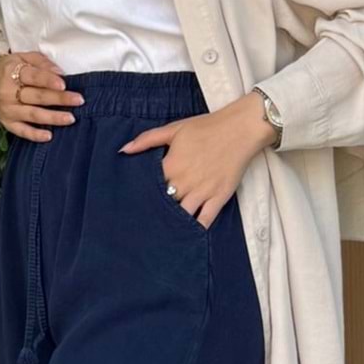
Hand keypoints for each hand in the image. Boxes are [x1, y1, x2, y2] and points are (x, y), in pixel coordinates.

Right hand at [0, 50, 84, 140]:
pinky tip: (49, 136)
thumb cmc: (10, 69)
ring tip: (70, 118)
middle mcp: (8, 92)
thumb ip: (41, 63)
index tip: (64, 84)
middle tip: (78, 100)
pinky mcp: (7, 122)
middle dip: (59, 99)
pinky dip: (35, 135)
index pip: (33, 77)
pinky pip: (21, 131)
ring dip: (52, 117)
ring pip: (32, 115)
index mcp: (11, 72)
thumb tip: (60, 72)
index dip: (48, 81)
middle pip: (37, 96)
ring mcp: (7, 109)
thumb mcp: (23, 57)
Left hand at [119, 96, 276, 229]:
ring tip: (161, 232)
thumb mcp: (174, 128)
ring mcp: (203, 191)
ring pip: (182, 215)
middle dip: (155, 211)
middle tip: (143, 222)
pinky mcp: (219, 197)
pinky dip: (195, 229)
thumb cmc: (206, 127)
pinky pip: (205, 220)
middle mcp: (185, 181)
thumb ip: (147, 140)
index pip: (149, 187)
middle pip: (163, 204)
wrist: (240, 129)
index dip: (140, 194)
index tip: (132, 202)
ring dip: (172, 223)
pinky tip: (186, 236)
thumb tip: (123, 150)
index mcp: (171, 165)